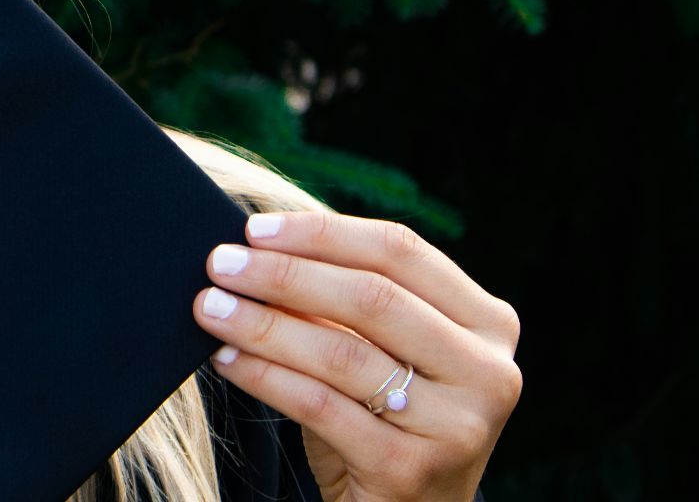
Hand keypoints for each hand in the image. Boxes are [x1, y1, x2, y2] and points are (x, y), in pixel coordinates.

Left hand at [191, 211, 520, 501]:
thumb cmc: (385, 418)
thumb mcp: (381, 352)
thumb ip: (343, 302)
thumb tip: (256, 248)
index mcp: (488, 323)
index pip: (400, 252)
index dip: (323, 234)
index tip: (255, 228)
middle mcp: (488, 371)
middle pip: (371, 298)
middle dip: (284, 274)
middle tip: (220, 264)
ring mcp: (456, 426)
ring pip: (341, 353)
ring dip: (263, 324)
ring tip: (210, 307)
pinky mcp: (410, 469)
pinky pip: (319, 405)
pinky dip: (264, 376)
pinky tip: (226, 359)